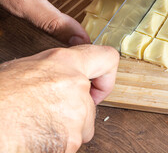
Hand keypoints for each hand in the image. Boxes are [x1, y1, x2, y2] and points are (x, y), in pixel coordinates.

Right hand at [0, 45, 118, 151]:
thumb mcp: (25, 70)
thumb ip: (55, 71)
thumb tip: (66, 78)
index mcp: (64, 63)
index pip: (107, 58)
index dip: (106, 75)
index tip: (99, 87)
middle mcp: (75, 85)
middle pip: (91, 103)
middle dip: (76, 111)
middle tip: (49, 113)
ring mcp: (76, 114)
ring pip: (84, 125)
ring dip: (67, 129)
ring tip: (37, 125)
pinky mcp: (72, 139)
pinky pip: (73, 142)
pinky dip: (59, 143)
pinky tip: (37, 136)